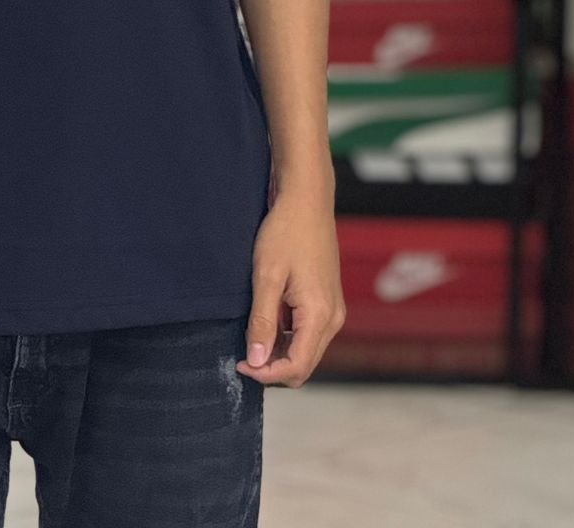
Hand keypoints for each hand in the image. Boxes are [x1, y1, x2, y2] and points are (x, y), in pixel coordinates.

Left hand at [236, 185, 345, 386]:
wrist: (307, 200)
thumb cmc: (286, 232)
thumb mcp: (266, 276)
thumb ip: (262, 321)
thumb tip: (256, 361)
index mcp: (320, 315)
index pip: (296, 367)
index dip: (266, 374)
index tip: (240, 364)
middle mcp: (333, 318)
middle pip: (303, 364)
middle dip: (272, 367)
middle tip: (242, 354)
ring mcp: (333, 309)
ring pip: (306, 349)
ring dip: (279, 351)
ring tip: (251, 333)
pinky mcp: (327, 300)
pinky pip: (308, 332)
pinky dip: (287, 335)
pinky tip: (266, 318)